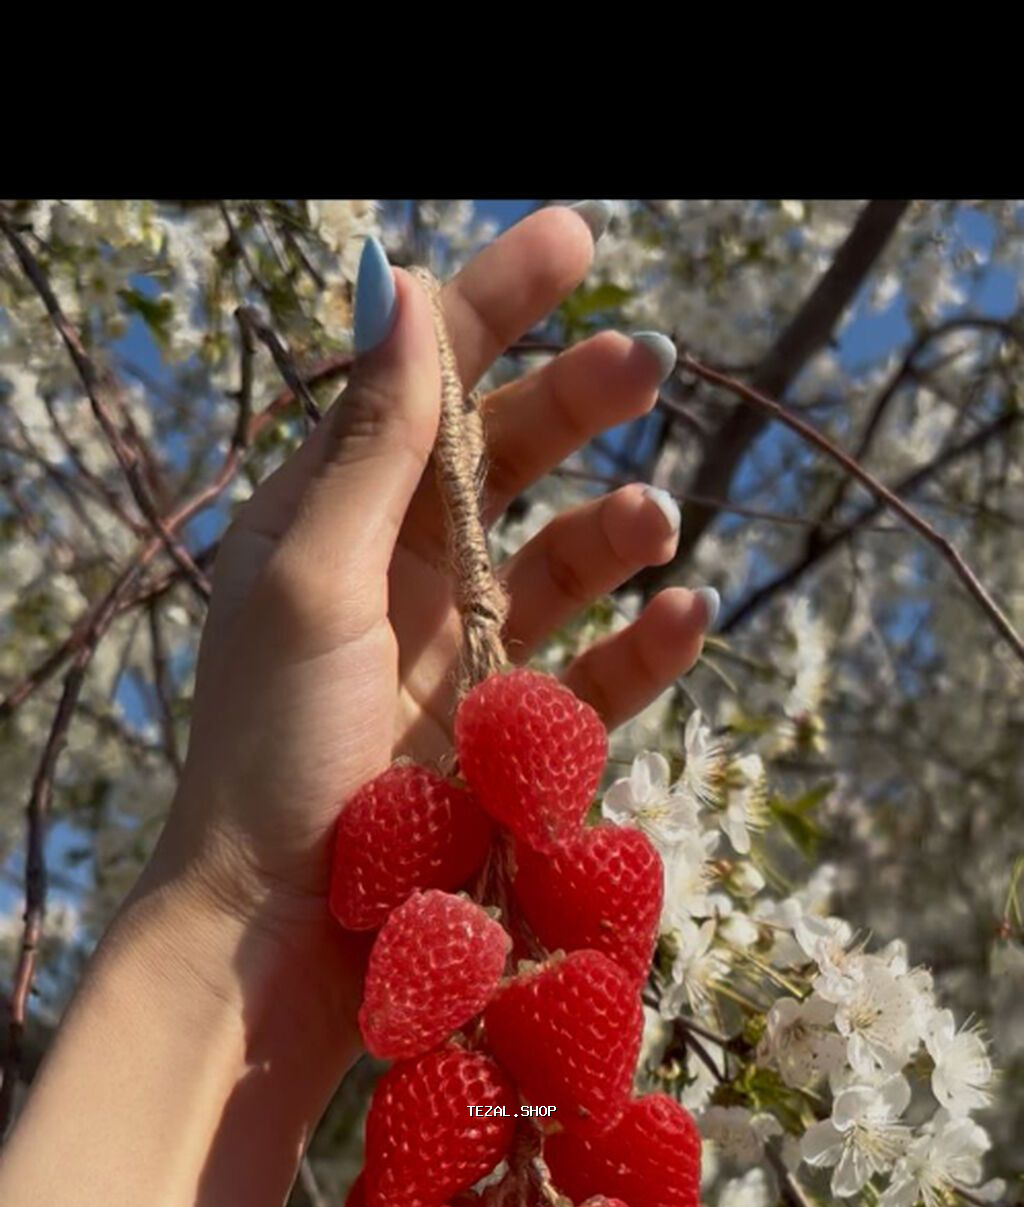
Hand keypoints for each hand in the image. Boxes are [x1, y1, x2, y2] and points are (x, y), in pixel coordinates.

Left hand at [148, 207, 713, 1052]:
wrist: (276, 937)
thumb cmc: (270, 755)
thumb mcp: (312, 581)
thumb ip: (371, 444)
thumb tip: (399, 287)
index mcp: (332, 523)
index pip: (422, 384)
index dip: (495, 306)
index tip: (577, 239)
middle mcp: (397, 580)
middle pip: (506, 460)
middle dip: (577, 404)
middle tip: (650, 362)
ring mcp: (457, 664)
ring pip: (560, 564)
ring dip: (615, 529)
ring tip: (657, 519)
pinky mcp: (506, 747)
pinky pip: (595, 675)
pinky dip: (644, 643)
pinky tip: (685, 612)